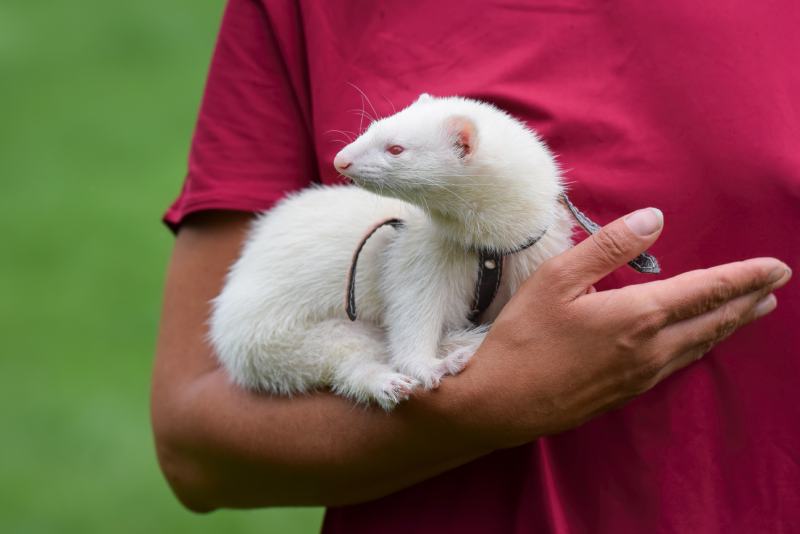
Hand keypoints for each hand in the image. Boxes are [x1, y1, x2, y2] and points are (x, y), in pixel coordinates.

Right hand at [455, 208, 791, 447]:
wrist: (502, 404)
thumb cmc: (524, 337)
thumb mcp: (557, 280)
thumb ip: (608, 246)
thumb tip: (654, 219)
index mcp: (637, 315)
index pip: (706, 290)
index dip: (744, 277)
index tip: (777, 266)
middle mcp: (651, 348)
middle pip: (712, 321)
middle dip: (747, 301)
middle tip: (775, 287)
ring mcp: (642, 375)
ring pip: (700, 345)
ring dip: (729, 325)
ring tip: (751, 312)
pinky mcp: (627, 391)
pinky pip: (679, 363)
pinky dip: (702, 344)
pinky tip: (699, 343)